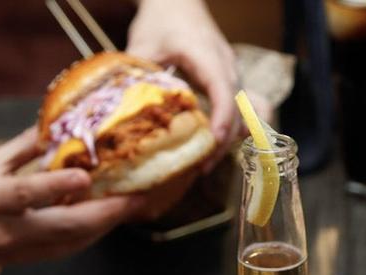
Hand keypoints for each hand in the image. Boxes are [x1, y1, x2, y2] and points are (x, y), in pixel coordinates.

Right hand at [0, 128, 151, 263]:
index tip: (87, 175)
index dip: (57, 185)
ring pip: (70, 243)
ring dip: (104, 225)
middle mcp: (6, 230)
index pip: (27, 193)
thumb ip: (25, 148)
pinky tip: (107, 218)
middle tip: (138, 197)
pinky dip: (90, 234)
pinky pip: (66, 249)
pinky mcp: (27, 260)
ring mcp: (18, 250)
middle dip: (104, 215)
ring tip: (132, 204)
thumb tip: (62, 126)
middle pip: (62, 228)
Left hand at [127, 0, 238, 162]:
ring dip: (228, 137)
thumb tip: (123, 110)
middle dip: (224, 140)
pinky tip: (216, 145)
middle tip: (201, 167)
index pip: (223, 89)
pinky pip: (240, 107)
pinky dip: (231, 127)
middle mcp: (226, 65)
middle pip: (237, 107)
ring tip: (206, 162)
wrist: (178, 2)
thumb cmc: (161, 19)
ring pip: (242, 110)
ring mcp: (231, 72)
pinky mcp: (229, 79)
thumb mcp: (142, 43)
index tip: (214, 142)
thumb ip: (136, 74)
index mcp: (206, 54)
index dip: (222, 117)